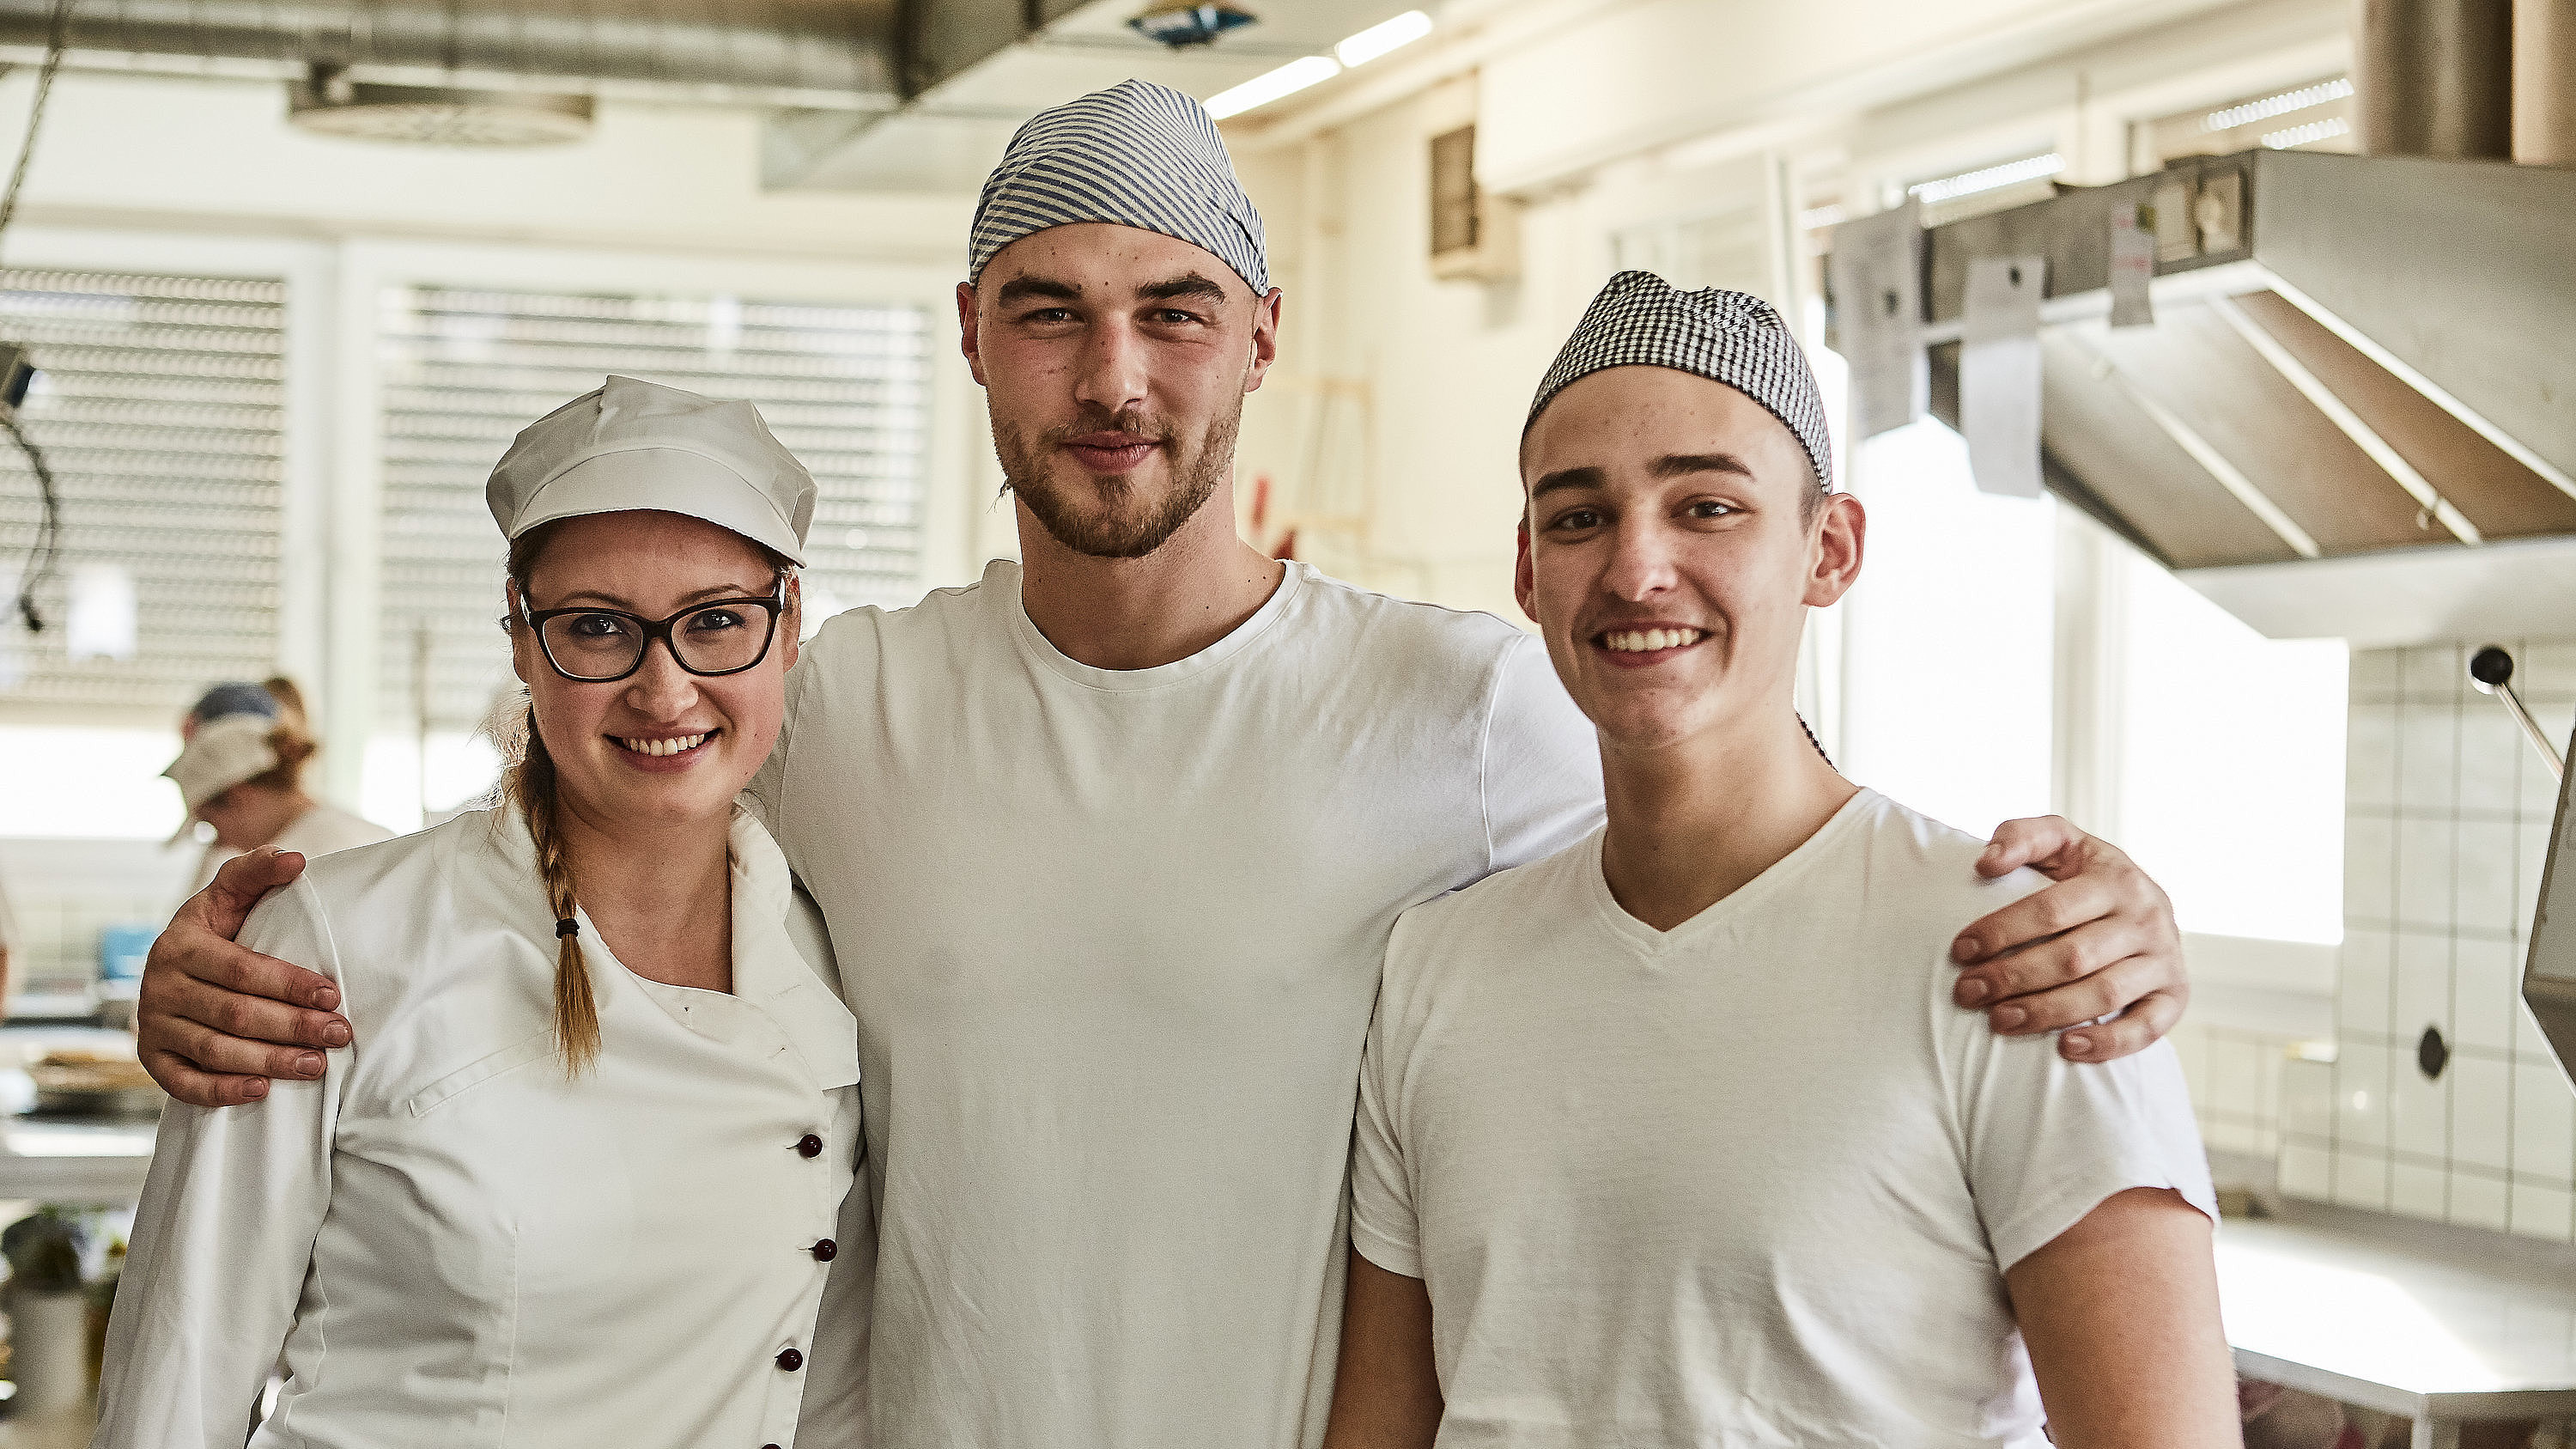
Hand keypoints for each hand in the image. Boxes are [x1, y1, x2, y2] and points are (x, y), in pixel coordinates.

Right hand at [138, 849, 350, 1107]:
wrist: (173, 965)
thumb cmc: (216, 929)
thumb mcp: (229, 894)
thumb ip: (257, 871)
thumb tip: (295, 859)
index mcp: (181, 944)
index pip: (241, 970)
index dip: (289, 984)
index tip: (333, 994)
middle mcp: (160, 986)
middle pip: (235, 1014)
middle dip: (292, 1026)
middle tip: (338, 1033)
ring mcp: (153, 1025)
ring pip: (216, 1051)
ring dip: (269, 1061)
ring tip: (316, 1065)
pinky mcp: (152, 1058)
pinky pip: (184, 1083)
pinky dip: (222, 1090)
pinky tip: (262, 1090)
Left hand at [1949, 817, 2186, 1063]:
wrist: (2145, 903)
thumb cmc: (2085, 875)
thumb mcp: (2060, 842)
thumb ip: (2022, 836)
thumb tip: (1985, 862)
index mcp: (2116, 878)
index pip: (2051, 910)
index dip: (2001, 931)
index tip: (1961, 950)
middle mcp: (2147, 917)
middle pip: (2073, 957)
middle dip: (2013, 977)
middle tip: (1968, 993)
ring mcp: (2165, 959)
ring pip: (2104, 994)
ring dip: (2047, 1012)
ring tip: (1999, 1021)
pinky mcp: (2175, 996)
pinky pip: (2147, 1028)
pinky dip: (2108, 1042)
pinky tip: (2065, 1048)